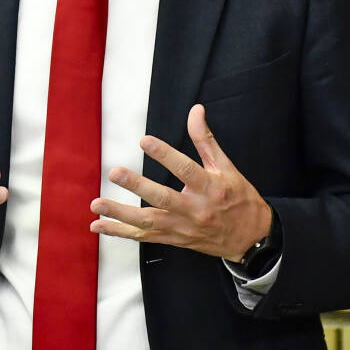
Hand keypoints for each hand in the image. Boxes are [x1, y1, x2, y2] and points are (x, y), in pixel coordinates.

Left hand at [89, 104, 271, 260]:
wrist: (252, 239)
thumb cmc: (238, 198)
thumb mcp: (227, 167)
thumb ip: (205, 139)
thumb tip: (195, 109)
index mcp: (211, 188)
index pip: (186, 169)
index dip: (165, 155)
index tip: (144, 141)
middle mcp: (196, 210)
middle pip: (164, 199)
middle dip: (137, 186)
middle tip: (114, 173)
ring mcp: (184, 228)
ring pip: (149, 223)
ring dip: (120, 215)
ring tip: (97, 204)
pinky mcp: (175, 240)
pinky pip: (145, 237)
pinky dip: (120, 232)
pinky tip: (98, 225)